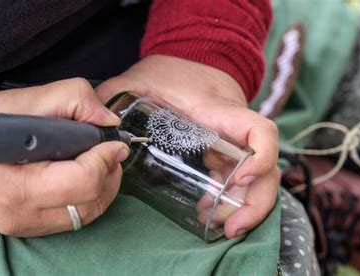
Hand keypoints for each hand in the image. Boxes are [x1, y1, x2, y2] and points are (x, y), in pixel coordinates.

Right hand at [0, 78, 129, 236]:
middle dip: (110, 172)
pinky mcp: (35, 229)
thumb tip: (109, 121)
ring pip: (90, 213)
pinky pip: (79, 219)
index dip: (105, 159)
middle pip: (92, 200)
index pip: (81, 181)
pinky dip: (93, 199)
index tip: (115, 144)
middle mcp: (24, 213)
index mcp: (17, 184)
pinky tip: (90, 180)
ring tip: (102, 164)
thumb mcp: (29, 101)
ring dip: (106, 187)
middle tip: (110, 152)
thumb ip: (74, 99)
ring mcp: (30, 225)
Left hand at [96, 55, 279, 237]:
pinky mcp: (226, 149)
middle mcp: (235, 130)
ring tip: (218, 226)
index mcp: (220, 111)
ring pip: (258, 180)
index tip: (240, 179)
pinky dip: (229, 199)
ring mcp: (233, 142)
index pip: (259, 132)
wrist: (191, 56)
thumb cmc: (169, 69)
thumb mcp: (138, 78)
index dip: (262, 158)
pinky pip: (238, 178)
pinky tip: (207, 209)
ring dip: (244, 208)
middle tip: (231, 229)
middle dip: (256, 204)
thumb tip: (92, 126)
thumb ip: (111, 97)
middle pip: (267, 170)